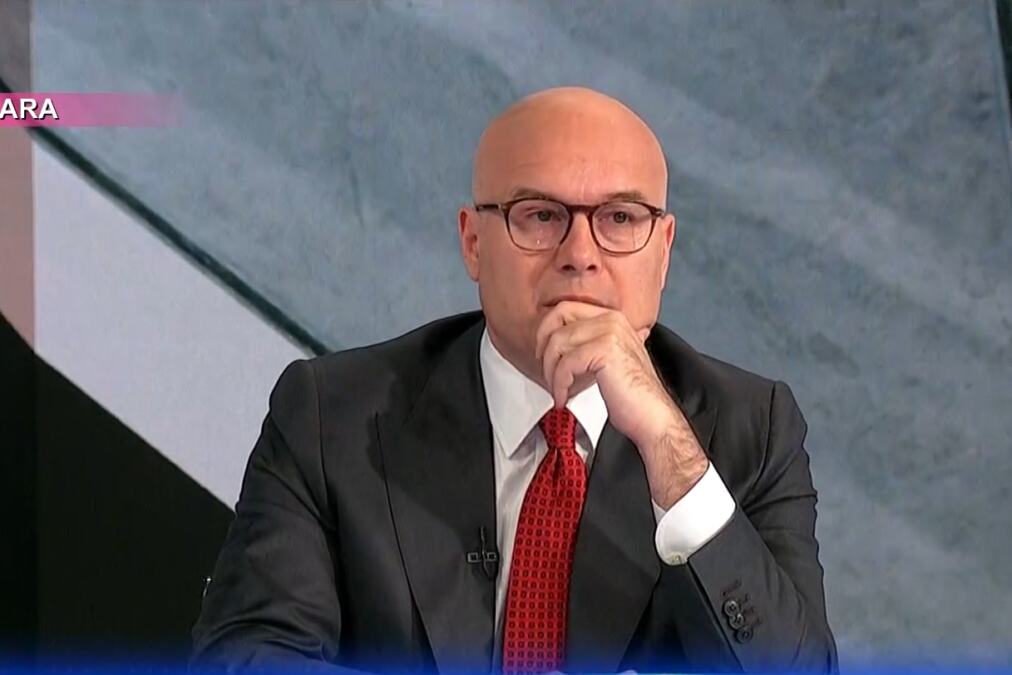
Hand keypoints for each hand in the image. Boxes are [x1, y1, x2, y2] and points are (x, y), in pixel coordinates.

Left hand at [534, 301, 708, 507]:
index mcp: (613, 318)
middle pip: (559, 317)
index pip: (567, 308)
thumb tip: (561, 340)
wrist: (652, 417)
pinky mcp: (605, 351)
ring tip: (558, 390)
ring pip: (558, 341)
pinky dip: (559, 384)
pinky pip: (566, 363)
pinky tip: (564, 398)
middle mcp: (612, 320)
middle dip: (544, 344)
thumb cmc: (632, 396)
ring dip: (551, 371)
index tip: (543, 352)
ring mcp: (610, 332)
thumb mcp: (609, 360)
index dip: (548, 330)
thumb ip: (590, 344)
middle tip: (545, 369)